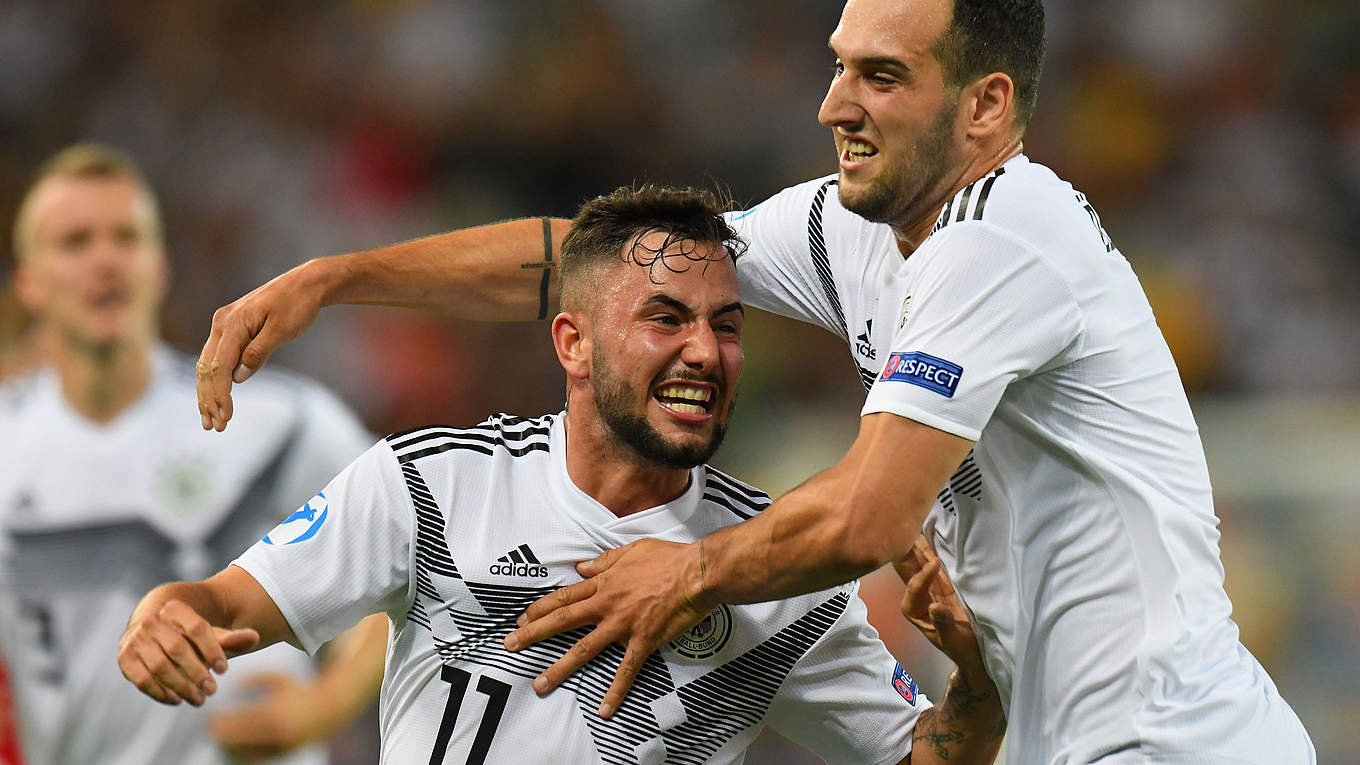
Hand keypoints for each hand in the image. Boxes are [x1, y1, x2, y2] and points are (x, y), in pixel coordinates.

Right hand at [118, 599, 259, 705]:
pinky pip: (142, 679)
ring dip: (181, 686)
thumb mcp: (211, 635)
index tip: (224, 670)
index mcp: (175, 608)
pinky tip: (177, 700)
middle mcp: (151, 621)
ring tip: (199, 699)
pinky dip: (160, 692)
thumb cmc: (189, 636)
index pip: (197, 628)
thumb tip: (254, 637)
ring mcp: (134, 639)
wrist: (156, 634)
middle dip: (197, 672)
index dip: (213, 650)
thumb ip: (232, 638)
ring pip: (160, 666)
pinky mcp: (125, 659)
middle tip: (212, 690)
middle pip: (178, 649)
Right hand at [197, 262, 325, 430]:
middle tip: (215, 427)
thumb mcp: (282, 331)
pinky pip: (217, 357)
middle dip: (209, 399)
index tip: (225, 417)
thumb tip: (237, 378)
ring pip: (207, 364)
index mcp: (232, 323)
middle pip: (207, 367)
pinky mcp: (231, 328)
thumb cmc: (297, 305)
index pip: (219, 366)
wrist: (307, 283)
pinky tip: (216, 398)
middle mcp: (222, 322)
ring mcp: (224, 324)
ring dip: (207, 393)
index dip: (220, 394)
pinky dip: (216, 379)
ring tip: (211, 419)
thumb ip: (258, 353)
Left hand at [209, 673, 328, 761]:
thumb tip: (232, 685)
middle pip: (235, 740)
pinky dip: (241, 753)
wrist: (326, 712)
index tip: (210, 716)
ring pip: (241, 753)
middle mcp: (274, 732)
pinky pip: (253, 759)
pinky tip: (234, 744)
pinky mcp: (279, 755)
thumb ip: (254, 678)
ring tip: (220, 737)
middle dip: (220, 735)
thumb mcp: (279, 678)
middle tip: (211, 728)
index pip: (236, 721)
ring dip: (228, 746)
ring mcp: (277, 746)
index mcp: (272, 712)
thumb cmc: (298, 691)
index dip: (219, 720)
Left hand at [502, 539, 713, 717]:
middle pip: (562, 621)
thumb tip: (583, 567)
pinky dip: (615, 691)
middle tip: (511, 646)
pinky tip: (604, 709)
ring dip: (560, 668)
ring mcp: (623, 625)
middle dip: (533, 634)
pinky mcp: (643, 641)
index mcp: (604, 583)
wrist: (698, 572)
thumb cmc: (669, 558)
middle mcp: (607, 605)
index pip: (564, 597)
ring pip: (584, 649)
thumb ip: (605, 561)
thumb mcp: (632, 550)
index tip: (522, 619)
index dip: (540, 608)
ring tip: (541, 683)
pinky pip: (626, 670)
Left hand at [893, 536, 985, 676]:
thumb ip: (943, 624)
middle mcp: (918, 595)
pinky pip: (936, 564)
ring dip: (920, 544)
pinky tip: (934, 533)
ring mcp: (931, 588)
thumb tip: (935, 606)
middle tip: (907, 523)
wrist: (976, 653)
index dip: (923, 575)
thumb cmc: (961, 650)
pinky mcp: (944, 585)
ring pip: (921, 562)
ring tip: (918, 520)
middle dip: (908, 548)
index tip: (935, 563)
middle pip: (909, 569)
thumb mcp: (953, 641)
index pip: (914, 588)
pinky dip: (934, 548)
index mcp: (914, 610)